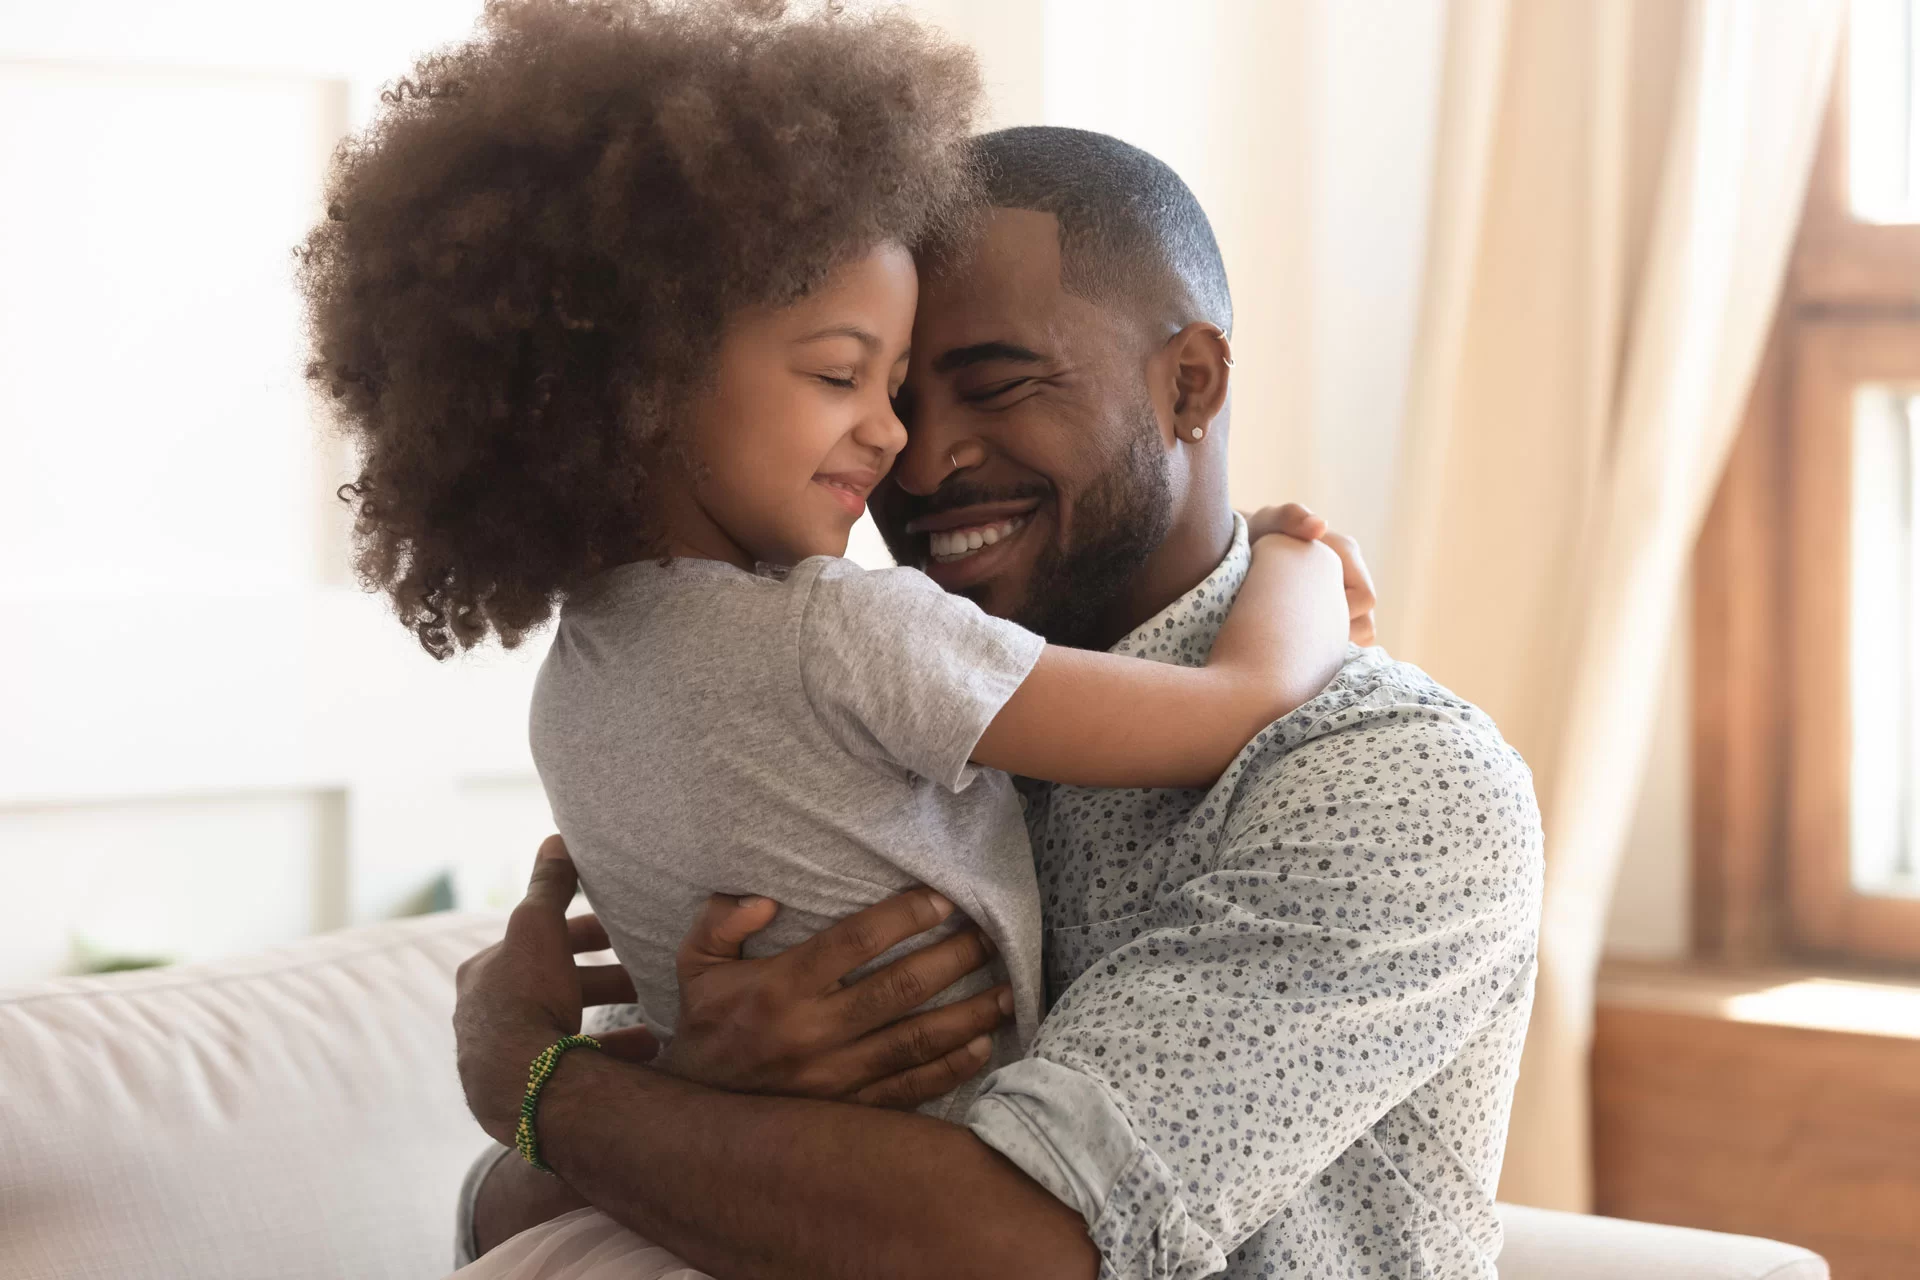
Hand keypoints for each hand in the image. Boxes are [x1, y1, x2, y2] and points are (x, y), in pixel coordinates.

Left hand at [452, 836, 656, 1147]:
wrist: (521, 1085)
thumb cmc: (526, 999)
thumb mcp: (538, 928)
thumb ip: (549, 886)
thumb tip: (556, 839)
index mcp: (484, 974)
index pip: (537, 943)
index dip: (581, 934)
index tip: (619, 935)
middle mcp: (484, 1016)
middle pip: (554, 987)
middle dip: (601, 980)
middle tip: (643, 979)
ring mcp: (502, 1059)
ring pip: (565, 1028)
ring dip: (610, 1020)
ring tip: (654, 1020)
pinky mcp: (524, 1094)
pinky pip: (574, 1067)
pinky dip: (610, 1056)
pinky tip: (644, 1053)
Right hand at [660, 888, 1012, 1108]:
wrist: (693, 1120)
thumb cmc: (705, 1029)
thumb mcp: (695, 967)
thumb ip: (721, 922)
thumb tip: (764, 900)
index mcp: (780, 988)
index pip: (854, 942)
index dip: (904, 917)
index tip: (943, 901)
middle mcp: (813, 1033)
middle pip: (899, 990)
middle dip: (953, 960)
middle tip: (989, 937)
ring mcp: (835, 1078)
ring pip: (916, 1042)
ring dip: (968, 1015)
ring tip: (1008, 991)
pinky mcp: (849, 1112)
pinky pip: (910, 1089)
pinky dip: (951, 1069)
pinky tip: (981, 1045)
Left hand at [1243, 503, 1376, 644]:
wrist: (1239, 552)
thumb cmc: (1258, 536)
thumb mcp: (1269, 522)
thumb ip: (1290, 516)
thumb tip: (1319, 526)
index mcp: (1347, 554)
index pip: (1365, 599)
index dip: (1342, 614)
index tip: (1302, 616)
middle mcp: (1352, 577)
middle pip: (1366, 623)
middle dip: (1337, 634)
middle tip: (1295, 633)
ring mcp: (1343, 599)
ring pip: (1356, 636)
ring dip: (1332, 644)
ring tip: (1295, 639)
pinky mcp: (1331, 618)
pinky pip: (1340, 644)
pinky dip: (1324, 649)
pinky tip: (1297, 646)